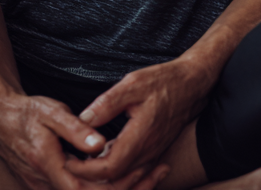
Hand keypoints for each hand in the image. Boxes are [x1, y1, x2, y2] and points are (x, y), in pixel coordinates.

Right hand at [0, 91, 169, 189]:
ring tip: (152, 172)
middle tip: (159, 171)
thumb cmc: (26, 111)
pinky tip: (126, 173)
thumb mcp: (50, 112)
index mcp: (50, 167)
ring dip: (121, 188)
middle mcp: (48, 185)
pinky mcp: (52, 185)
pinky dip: (107, 185)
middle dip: (130, 188)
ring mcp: (48, 188)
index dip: (118, 186)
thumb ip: (75, 129)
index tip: (144, 169)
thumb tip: (101, 143)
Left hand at [62, 58, 214, 184]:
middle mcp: (148, 152)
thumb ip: (107, 103)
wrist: (191, 85)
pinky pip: (132, 169)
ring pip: (125, 177)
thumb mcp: (132, 84)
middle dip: (90, 176)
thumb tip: (82, 119)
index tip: (68, 160)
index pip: (110, 168)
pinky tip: (100, 154)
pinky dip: (115, 168)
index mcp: (140, 137)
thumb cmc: (162, 82)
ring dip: (102, 174)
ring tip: (80, 159)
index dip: (86, 170)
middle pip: (116, 179)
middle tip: (69, 162)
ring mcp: (152, 154)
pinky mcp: (153, 151)